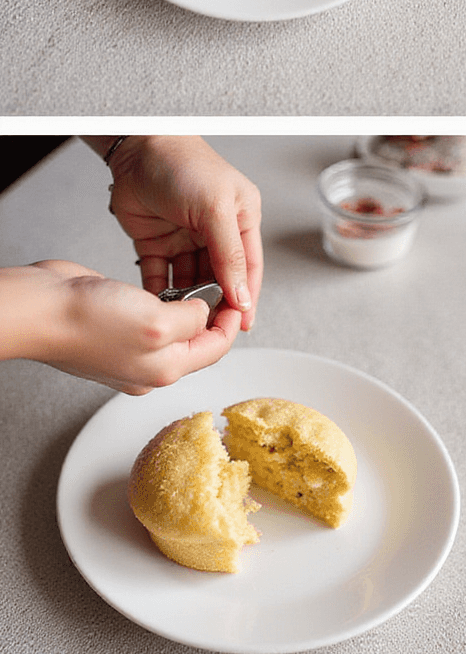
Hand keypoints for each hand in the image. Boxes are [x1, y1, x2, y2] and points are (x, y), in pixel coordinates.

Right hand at [27, 260, 238, 393]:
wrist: (42, 310)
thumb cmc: (88, 321)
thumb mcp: (157, 320)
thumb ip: (190, 320)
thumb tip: (204, 314)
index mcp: (165, 370)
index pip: (215, 349)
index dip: (229, 321)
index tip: (235, 296)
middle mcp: (149, 365)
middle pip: (196, 342)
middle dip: (209, 314)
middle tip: (215, 285)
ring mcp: (130, 348)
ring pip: (172, 328)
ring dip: (184, 306)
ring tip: (189, 283)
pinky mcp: (114, 328)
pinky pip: (148, 317)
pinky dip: (159, 302)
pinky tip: (158, 287)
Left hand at [105, 134, 262, 328]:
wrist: (136, 147)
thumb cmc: (182, 163)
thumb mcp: (215, 209)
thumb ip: (230, 255)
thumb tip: (241, 294)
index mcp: (240, 220)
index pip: (248, 268)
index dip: (245, 298)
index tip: (241, 325)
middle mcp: (215, 232)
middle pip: (219, 279)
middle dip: (214, 302)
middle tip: (208, 326)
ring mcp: (185, 238)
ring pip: (190, 281)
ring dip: (186, 300)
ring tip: (182, 318)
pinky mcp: (157, 242)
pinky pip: (160, 275)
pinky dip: (159, 291)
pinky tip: (158, 305)